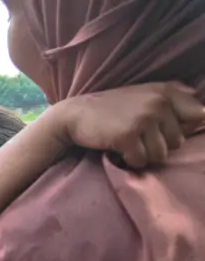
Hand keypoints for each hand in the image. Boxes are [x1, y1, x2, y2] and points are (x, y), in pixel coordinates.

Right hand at [51, 82, 204, 168]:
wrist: (75, 114)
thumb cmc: (112, 108)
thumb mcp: (145, 95)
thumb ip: (175, 100)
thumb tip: (203, 116)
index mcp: (166, 92)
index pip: (198, 116)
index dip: (184, 129)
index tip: (165, 132)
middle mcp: (158, 103)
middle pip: (177, 142)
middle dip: (159, 145)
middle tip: (138, 137)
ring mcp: (143, 119)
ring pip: (160, 155)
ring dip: (144, 156)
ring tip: (129, 144)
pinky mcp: (127, 136)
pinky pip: (141, 161)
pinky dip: (129, 161)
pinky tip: (118, 149)